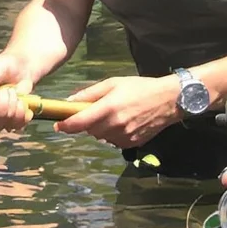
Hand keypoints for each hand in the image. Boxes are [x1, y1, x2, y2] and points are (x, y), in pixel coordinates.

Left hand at [54, 74, 179, 149]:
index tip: (57, 125)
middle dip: (86, 122)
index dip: (65, 125)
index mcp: (108, 108)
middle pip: (88, 130)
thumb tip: (69, 101)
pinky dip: (112, 134)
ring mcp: (124, 136)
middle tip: (95, 111)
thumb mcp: (113, 83)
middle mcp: (115, 125)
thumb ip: (89, 94)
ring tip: (114, 114)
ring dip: (100, 128)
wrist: (169, 100)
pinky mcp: (132, 143)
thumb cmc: (140, 88)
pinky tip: (123, 122)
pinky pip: (113, 141)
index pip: (79, 122)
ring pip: (100, 136)